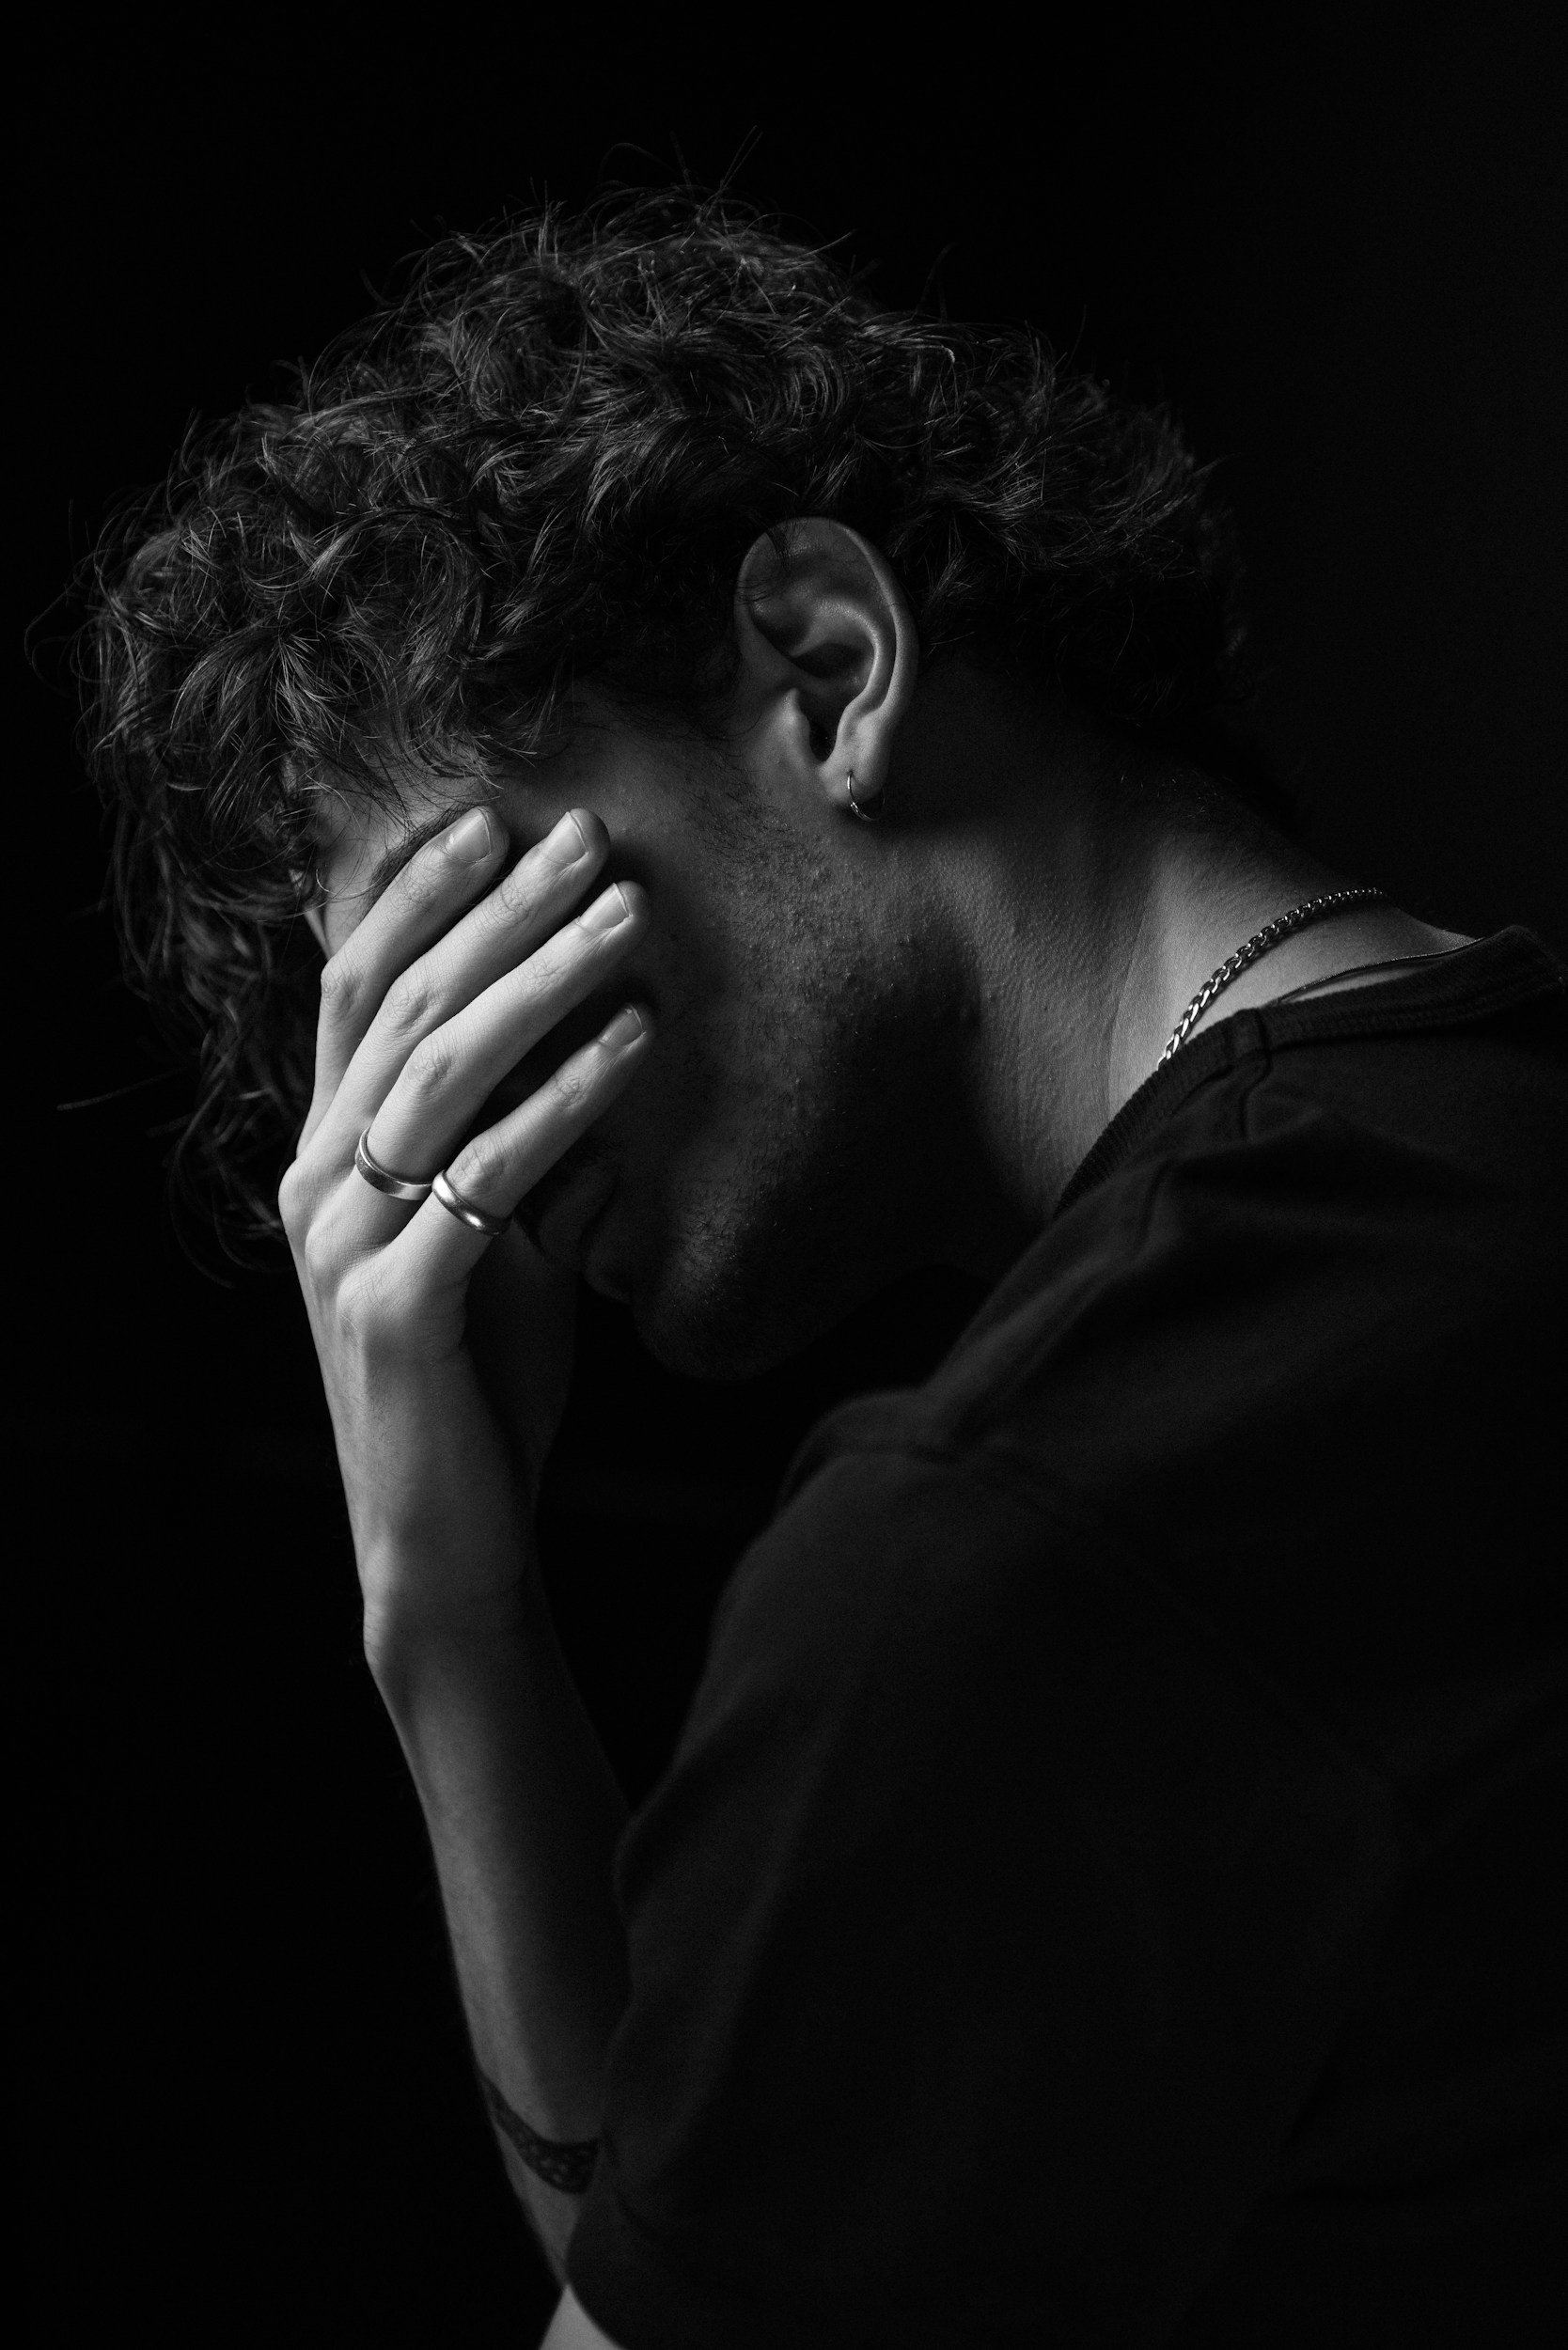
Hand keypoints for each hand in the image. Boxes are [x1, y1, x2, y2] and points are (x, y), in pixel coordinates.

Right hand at [279, 803, 651, 1645]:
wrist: (446, 1539)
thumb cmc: (478, 1380)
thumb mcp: (488, 1236)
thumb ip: (502, 1142)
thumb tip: (582, 1029)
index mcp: (324, 1156)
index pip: (355, 991)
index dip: (418, 897)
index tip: (497, 822)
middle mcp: (314, 1184)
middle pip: (407, 1008)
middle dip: (501, 911)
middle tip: (592, 838)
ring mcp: (346, 1245)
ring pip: (441, 1073)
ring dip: (541, 980)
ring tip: (628, 916)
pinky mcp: (396, 1307)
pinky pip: (489, 1176)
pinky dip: (566, 1100)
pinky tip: (635, 1044)